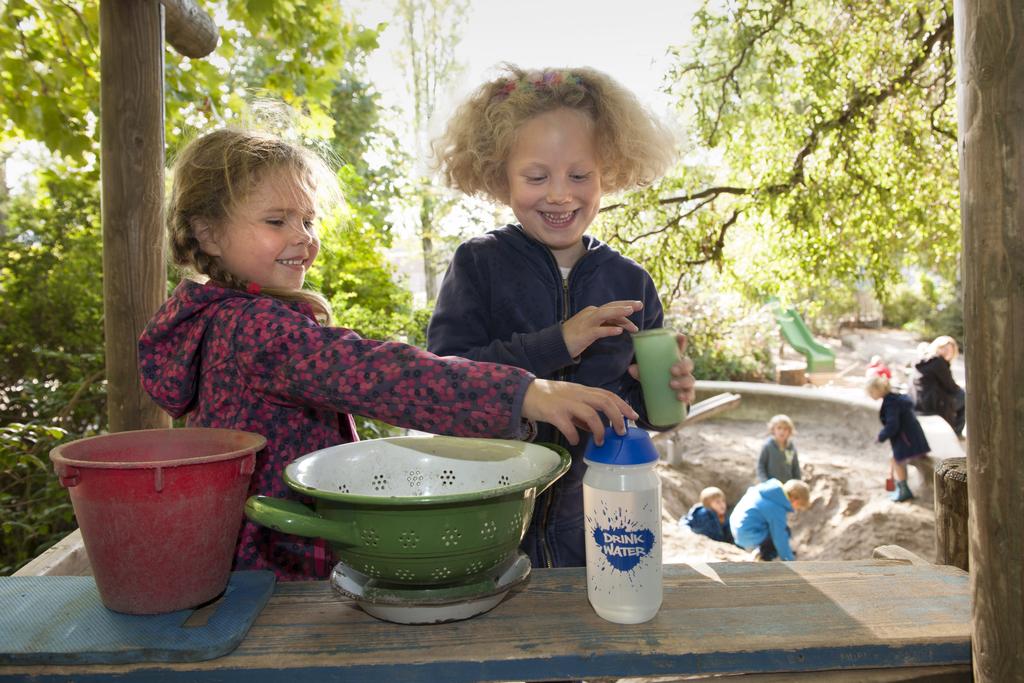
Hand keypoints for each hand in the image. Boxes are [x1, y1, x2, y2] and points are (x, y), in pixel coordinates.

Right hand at [521, 379, 638, 445]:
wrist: (523, 392)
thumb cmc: (547, 398)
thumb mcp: (569, 402)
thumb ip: (582, 414)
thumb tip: (596, 429)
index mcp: (582, 391)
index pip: (608, 395)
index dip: (623, 405)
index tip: (634, 417)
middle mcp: (577, 394)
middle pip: (604, 401)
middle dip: (617, 417)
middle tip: (622, 432)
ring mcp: (566, 402)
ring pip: (591, 413)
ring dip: (599, 429)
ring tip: (600, 441)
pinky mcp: (553, 412)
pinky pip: (568, 426)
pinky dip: (575, 436)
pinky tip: (575, 441)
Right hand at [561, 300, 642, 358]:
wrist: (556, 344)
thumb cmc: (575, 336)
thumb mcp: (592, 327)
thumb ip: (604, 324)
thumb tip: (620, 326)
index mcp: (593, 312)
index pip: (612, 307)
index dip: (625, 306)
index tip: (637, 307)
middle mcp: (590, 314)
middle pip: (610, 307)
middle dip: (625, 305)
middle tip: (640, 305)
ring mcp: (586, 323)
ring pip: (604, 314)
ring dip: (618, 312)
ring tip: (631, 312)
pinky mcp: (584, 334)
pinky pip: (598, 331)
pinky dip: (608, 330)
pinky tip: (619, 331)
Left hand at [628, 332, 695, 403]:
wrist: (662, 398)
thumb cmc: (656, 379)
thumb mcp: (648, 374)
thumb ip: (641, 371)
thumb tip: (631, 368)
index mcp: (674, 360)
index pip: (680, 348)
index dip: (682, 341)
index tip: (680, 336)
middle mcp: (683, 370)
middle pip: (688, 364)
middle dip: (682, 366)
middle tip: (672, 371)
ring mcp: (686, 382)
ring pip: (690, 379)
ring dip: (683, 381)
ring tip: (672, 385)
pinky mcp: (687, 395)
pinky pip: (691, 395)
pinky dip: (686, 396)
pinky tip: (680, 397)